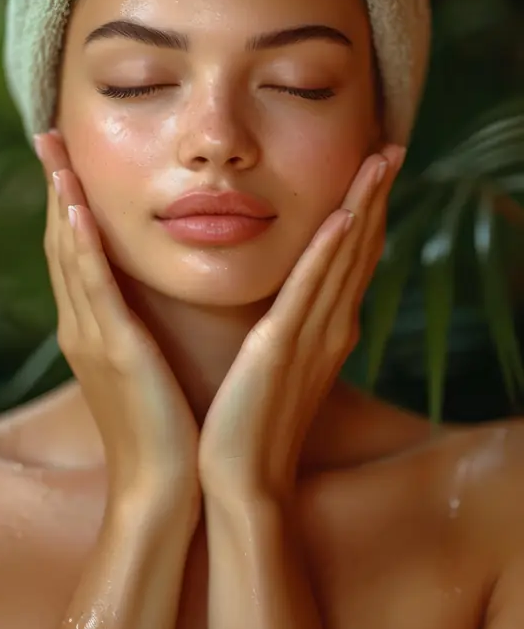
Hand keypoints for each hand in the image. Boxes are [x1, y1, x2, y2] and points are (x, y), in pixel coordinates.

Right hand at [35, 131, 200, 506]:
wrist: (163, 488)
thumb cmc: (164, 425)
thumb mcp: (145, 363)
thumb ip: (138, 324)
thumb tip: (147, 293)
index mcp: (94, 327)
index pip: (75, 251)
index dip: (68, 201)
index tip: (67, 158)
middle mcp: (83, 326)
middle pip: (63, 242)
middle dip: (56, 188)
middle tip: (48, 136)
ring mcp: (94, 338)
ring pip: (72, 256)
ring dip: (64, 202)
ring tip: (57, 155)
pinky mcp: (116, 351)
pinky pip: (95, 290)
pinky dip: (83, 248)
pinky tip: (80, 213)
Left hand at [197, 144, 405, 504]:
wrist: (239, 480)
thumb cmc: (250, 420)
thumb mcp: (276, 361)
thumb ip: (287, 324)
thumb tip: (288, 298)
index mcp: (325, 329)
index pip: (352, 258)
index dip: (366, 210)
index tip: (372, 168)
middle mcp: (329, 327)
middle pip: (359, 249)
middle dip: (375, 196)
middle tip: (389, 148)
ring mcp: (311, 337)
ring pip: (344, 259)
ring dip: (362, 207)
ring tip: (376, 161)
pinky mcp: (280, 348)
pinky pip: (310, 291)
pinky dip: (329, 253)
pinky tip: (342, 217)